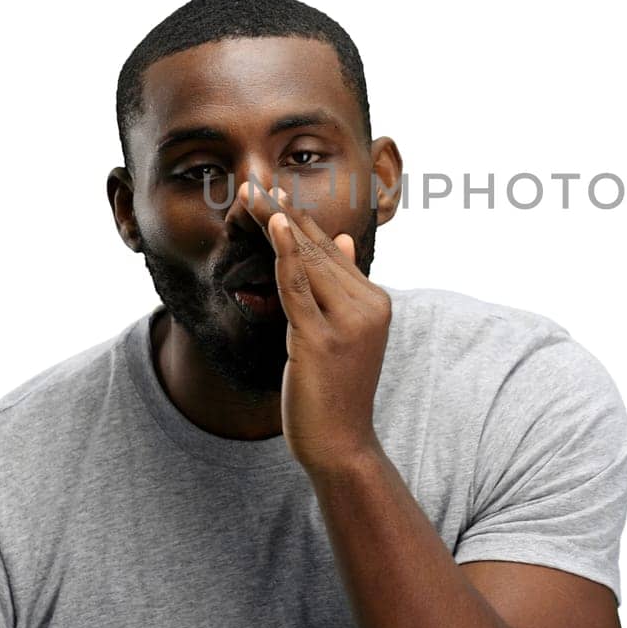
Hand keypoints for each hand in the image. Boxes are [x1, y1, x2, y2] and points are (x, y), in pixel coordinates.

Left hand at [237, 182, 391, 473]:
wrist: (341, 445)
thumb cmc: (337, 392)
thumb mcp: (345, 333)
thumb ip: (344, 287)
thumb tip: (342, 241)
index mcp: (375, 303)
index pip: (331, 251)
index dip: (299, 220)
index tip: (272, 193)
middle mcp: (368, 307)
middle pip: (318, 250)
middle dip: (282, 214)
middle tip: (253, 182)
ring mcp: (347, 323)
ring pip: (307, 261)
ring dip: (275, 223)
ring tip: (251, 193)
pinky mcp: (321, 339)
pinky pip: (298, 287)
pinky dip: (285, 253)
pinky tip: (272, 223)